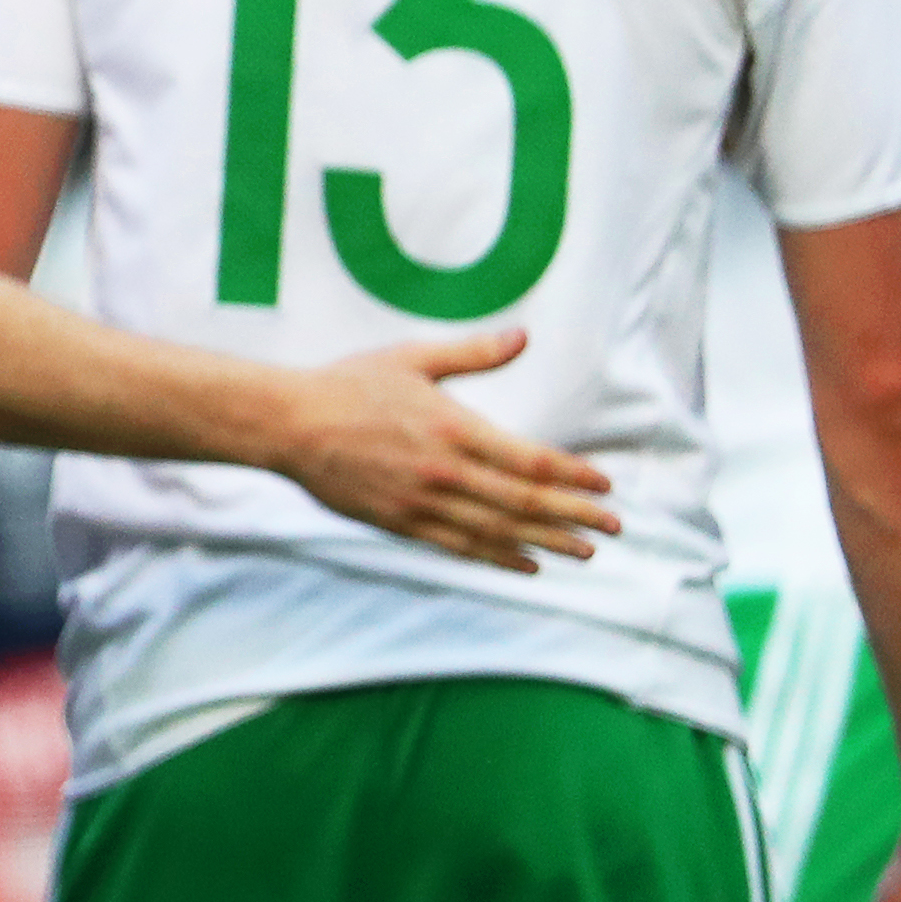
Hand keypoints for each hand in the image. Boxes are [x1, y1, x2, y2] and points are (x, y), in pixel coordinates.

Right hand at [276, 330, 618, 571]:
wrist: (287, 424)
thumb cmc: (348, 385)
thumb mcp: (411, 358)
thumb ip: (472, 353)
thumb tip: (522, 337)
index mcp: (452, 428)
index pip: (529, 460)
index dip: (573, 477)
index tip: (604, 485)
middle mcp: (444, 472)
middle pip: (524, 503)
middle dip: (575, 516)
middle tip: (613, 529)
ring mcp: (422, 503)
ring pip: (498, 532)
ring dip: (547, 543)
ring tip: (584, 552)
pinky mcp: (401, 523)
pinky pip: (460, 547)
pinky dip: (498, 559)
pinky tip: (527, 565)